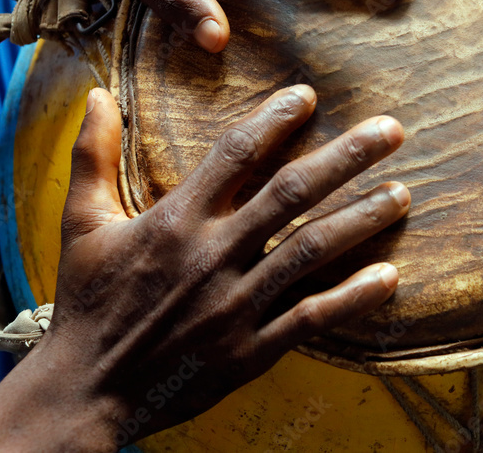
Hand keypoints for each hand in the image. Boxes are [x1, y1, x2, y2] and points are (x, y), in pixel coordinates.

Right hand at [0, 84, 407, 451]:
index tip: (309, 95)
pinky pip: (310, 318)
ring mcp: (235, 304)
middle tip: (392, 132)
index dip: (276, 119)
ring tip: (402, 194)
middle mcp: (212, 255)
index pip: (236, 154)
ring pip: (312, 251)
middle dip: (347, 157)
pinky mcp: (248, 350)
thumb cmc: (86, 301)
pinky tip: (389, 276)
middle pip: (292, 193)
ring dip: (362, 219)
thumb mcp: (80, 223)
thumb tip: (100, 93)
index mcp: (175, 220)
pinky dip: (352, 298)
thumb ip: (91, 155)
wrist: (85, 389)